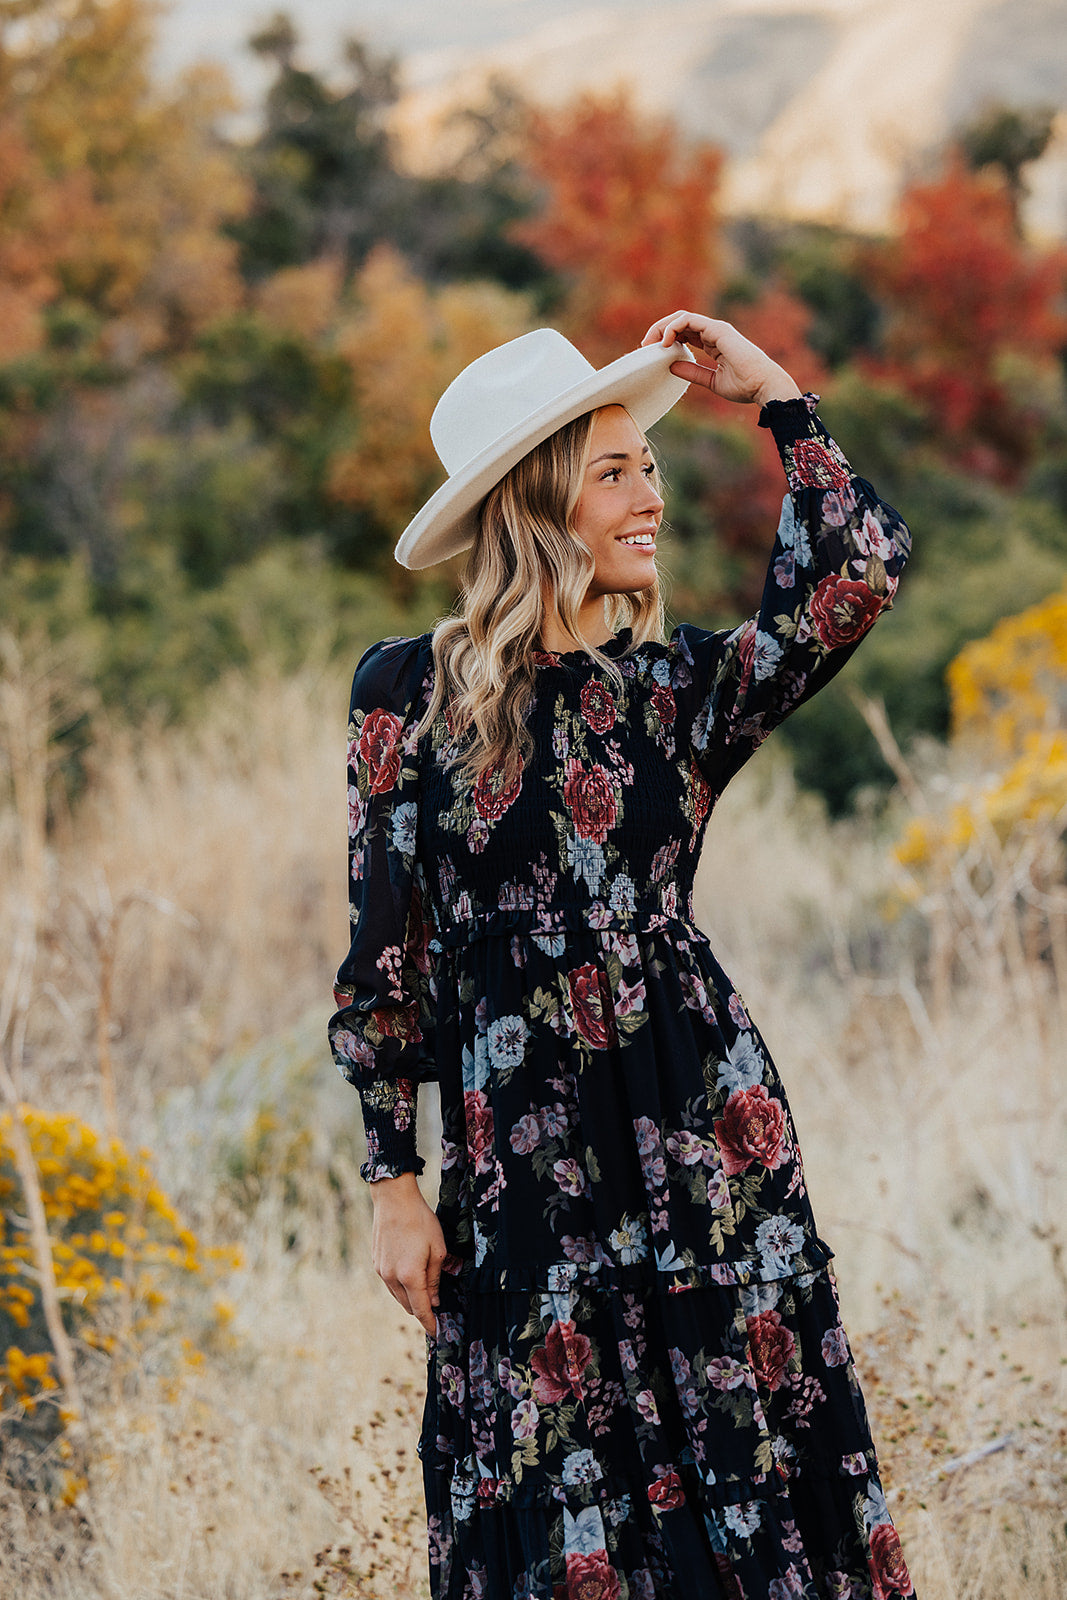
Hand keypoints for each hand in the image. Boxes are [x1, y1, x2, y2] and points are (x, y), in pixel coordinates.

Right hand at [369, 1171, 447, 1336]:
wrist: (393, 1199)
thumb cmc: (420, 1221)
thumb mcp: (437, 1249)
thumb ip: (435, 1277)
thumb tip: (434, 1300)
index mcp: (409, 1276)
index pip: (421, 1309)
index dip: (430, 1323)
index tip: (437, 1334)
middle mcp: (391, 1277)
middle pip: (408, 1306)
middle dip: (422, 1311)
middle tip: (435, 1313)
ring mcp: (381, 1271)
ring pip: (398, 1296)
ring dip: (411, 1299)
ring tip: (425, 1296)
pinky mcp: (376, 1262)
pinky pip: (390, 1283)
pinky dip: (401, 1287)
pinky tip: (411, 1278)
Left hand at [641, 311, 801, 406]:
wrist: (763, 385)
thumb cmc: (745, 386)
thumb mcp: (712, 381)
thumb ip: (692, 373)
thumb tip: (671, 367)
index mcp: (714, 343)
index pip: (685, 333)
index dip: (667, 339)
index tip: (652, 353)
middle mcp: (714, 333)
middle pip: (680, 322)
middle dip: (659, 331)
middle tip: (644, 346)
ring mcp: (716, 329)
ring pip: (682, 318)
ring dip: (662, 327)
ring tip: (650, 343)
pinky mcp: (717, 330)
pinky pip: (689, 320)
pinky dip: (673, 327)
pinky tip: (664, 342)